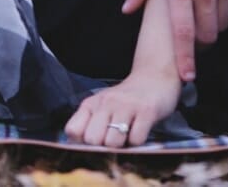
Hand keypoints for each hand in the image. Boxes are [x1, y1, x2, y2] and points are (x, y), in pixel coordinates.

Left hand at [64, 72, 181, 147]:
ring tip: (127, 135)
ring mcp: (126, 106)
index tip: (94, 142)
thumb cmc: (124, 101)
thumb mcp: (101, 107)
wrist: (154, 79)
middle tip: (113, 139)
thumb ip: (89, 124)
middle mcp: (106, 102)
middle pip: (92, 140)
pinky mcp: (146, 111)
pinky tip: (139, 131)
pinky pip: (136, 140)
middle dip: (102, 147)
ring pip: (112, 142)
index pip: (72, 130)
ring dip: (121, 146)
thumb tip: (78, 148)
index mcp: (91, 103)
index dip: (81, 142)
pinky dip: (137, 142)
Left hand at [123, 0, 227, 81]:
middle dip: (200, 44)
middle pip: (207, 35)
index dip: (185, 58)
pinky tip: (215, 2)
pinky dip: (226, 12)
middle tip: (192, 42)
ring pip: (222, 23)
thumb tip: (127, 10)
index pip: (183, 33)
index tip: (187, 76)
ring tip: (201, 19)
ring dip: (213, 28)